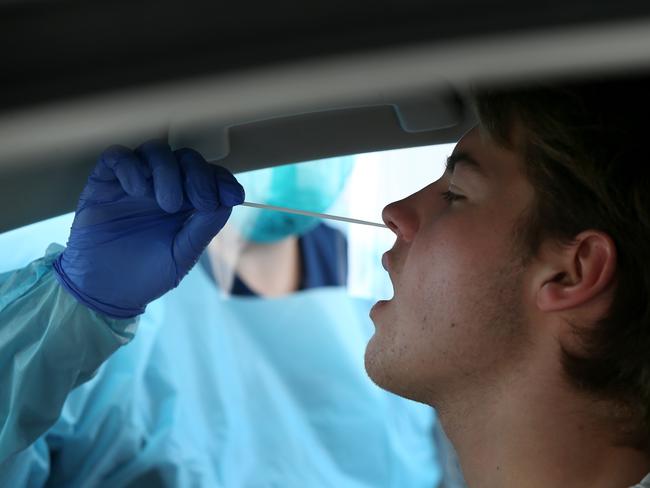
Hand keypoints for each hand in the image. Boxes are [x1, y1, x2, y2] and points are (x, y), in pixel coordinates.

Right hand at [53, 140, 243, 317]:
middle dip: (199, 176)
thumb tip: (227, 201)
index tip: (233, 197)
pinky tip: (138, 191)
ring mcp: (134, 182)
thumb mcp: (183, 254)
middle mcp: (162, 187)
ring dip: (168, 172)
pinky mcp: (105, 182)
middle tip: (200, 202)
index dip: (223, 181)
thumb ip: (204, 227)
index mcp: (186, 203)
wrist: (105, 292)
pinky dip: (131, 166)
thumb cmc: (146, 275)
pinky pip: (118, 157)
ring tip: (167, 204)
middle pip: (186, 159)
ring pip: (156, 152)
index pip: (210, 177)